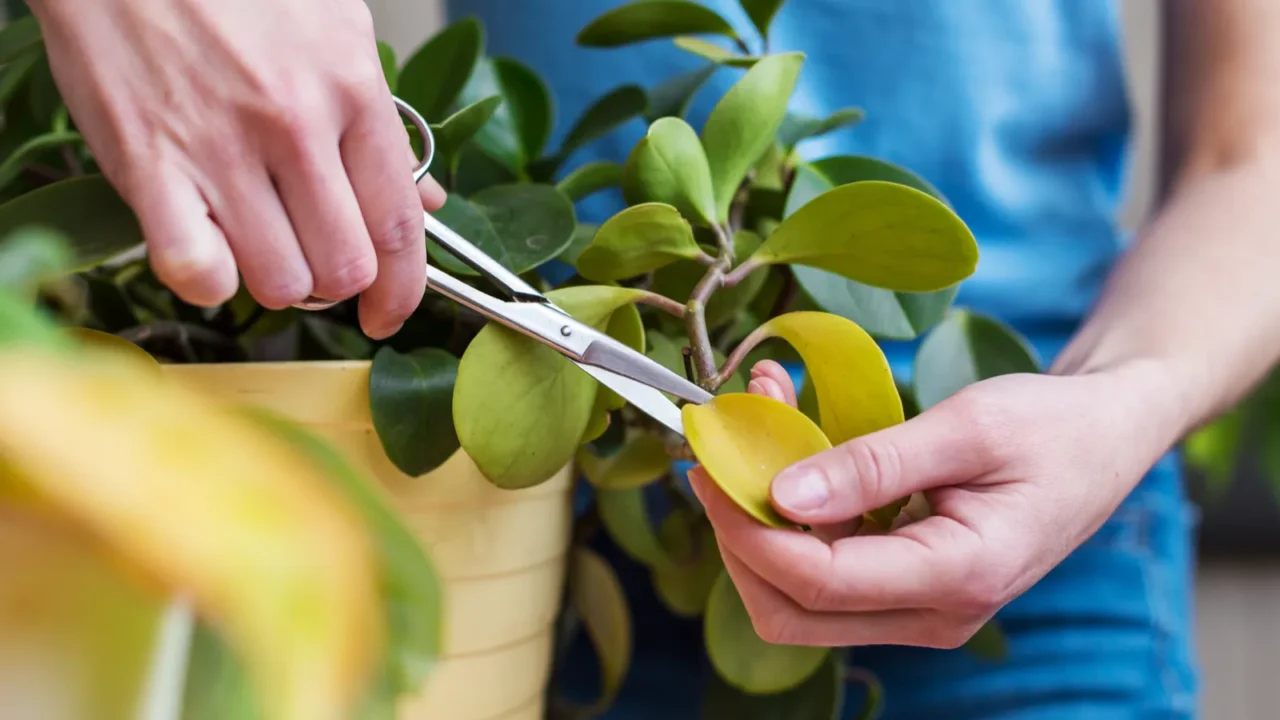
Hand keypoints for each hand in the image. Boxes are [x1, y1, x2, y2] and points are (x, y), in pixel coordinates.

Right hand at [29, 0, 446, 337]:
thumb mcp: (335, 32)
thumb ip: (381, 126)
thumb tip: (426, 199)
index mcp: (351, 89)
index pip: (399, 226)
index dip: (404, 289)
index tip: (390, 312)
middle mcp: (294, 126)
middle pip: (344, 268)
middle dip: (337, 284)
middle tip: (315, 259)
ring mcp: (221, 150)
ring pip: (280, 283)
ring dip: (275, 280)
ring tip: (258, 241)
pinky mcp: (149, 167)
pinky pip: (198, 273)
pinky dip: (207, 279)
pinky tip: (206, 245)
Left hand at [687, 359, 1179, 646]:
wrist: (1106, 438)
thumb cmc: (1053, 426)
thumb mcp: (968, 426)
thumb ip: (874, 464)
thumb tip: (782, 495)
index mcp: (959, 577)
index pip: (818, 581)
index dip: (748, 526)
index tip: (710, 462)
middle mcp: (935, 614)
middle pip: (792, 612)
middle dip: (738, 539)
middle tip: (714, 459)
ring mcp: (920, 609)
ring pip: (801, 601)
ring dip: (760, 524)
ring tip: (753, 431)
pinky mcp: (908, 587)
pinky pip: (829, 573)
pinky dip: (794, 520)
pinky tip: (788, 451)